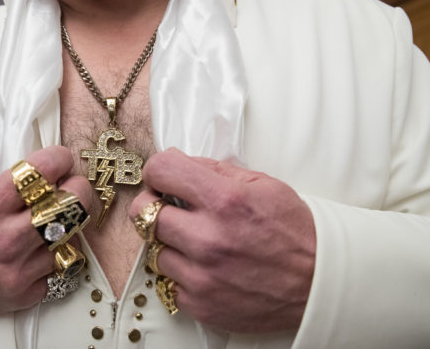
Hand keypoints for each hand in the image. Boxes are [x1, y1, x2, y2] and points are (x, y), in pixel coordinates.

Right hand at [0, 146, 90, 313]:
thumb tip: (23, 134)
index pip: (45, 169)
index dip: (60, 157)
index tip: (60, 159)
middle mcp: (6, 236)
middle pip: (72, 203)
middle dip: (77, 188)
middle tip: (69, 186)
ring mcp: (18, 268)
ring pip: (72, 236)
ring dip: (67, 224)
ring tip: (54, 219)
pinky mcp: (25, 292)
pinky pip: (60, 266)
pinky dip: (55, 255)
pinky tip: (40, 248)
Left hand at [130, 148, 315, 332]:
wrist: (320, 284)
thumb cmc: (294, 231)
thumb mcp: (262, 184)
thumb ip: (214, 170)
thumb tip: (175, 160)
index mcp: (225, 200)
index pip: (160, 170)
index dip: (158, 170)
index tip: (163, 177)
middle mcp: (209, 238)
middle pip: (142, 211)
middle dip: (153, 204)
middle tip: (170, 207)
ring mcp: (202, 275)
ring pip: (153, 249)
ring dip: (169, 242)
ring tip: (196, 241)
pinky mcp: (200, 304)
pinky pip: (169, 281)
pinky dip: (182, 273)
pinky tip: (205, 267)